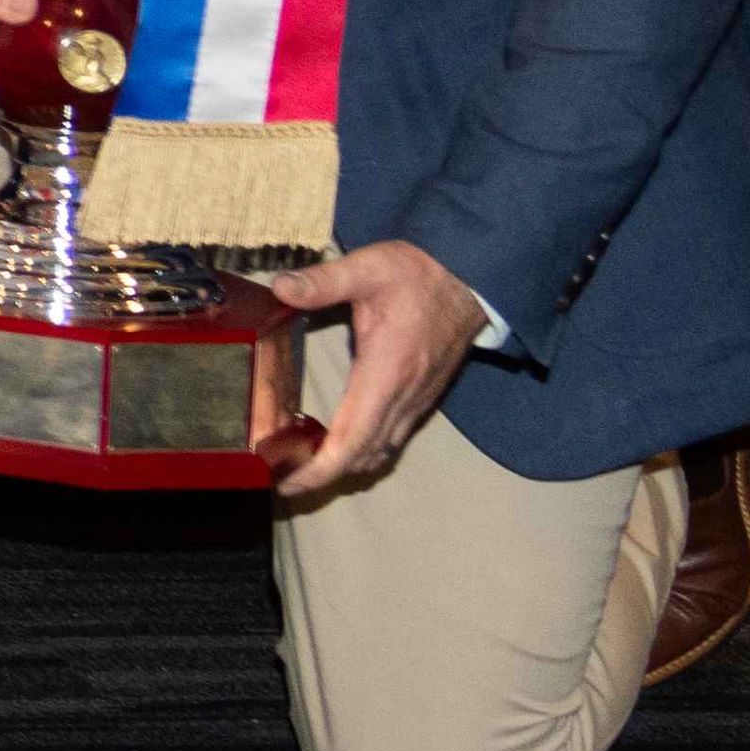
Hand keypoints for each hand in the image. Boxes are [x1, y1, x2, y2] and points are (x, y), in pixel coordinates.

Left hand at [266, 234, 490, 508]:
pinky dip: (362, 450)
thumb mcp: (368, 268)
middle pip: (363, 456)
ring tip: (301, 465)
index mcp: (387, 372)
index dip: (321, 469)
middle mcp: (404, 396)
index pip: (353, 439)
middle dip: (322, 476)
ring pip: (380, 451)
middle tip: (280, 478)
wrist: (470, 277)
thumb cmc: (420, 274)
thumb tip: (279, 288)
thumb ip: (323, 281)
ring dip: (344, 466)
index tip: (289, 482)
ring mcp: (417, 400)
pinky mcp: (421, 397)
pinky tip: (337, 442)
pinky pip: (391, 438)